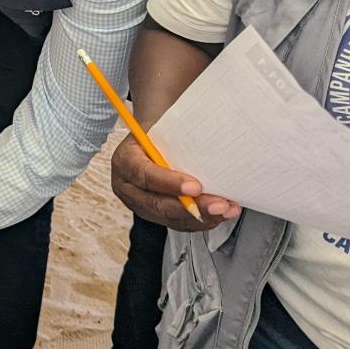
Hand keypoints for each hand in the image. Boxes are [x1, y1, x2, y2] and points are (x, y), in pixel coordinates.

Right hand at [110, 134, 240, 231]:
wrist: (154, 138)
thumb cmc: (157, 130)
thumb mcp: (161, 125)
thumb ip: (177, 135)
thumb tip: (208, 141)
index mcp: (125, 160)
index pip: (144, 175)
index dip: (170, 183)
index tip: (195, 187)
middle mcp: (128, 186)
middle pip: (158, 204)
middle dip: (192, 207)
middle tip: (217, 205)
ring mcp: (140, 203)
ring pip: (170, 218)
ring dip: (201, 217)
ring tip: (225, 210)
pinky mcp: (154, 214)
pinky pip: (178, 223)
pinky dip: (201, 220)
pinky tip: (219, 215)